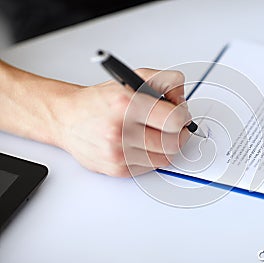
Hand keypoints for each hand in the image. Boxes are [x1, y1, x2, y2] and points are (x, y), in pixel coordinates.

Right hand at [56, 68, 190, 176]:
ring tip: (156, 133)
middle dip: (179, 133)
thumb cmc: (99, 101)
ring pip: (164, 158)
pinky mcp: (116, 169)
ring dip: (166, 145)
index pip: (174, 120)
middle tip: (174, 126)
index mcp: (126, 104)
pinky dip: (152, 156)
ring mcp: (118, 153)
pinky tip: (143, 144)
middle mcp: (120, 131)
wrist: (66, 118)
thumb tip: (182, 99)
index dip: (183, 116)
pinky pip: (150, 167)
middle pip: (173, 143)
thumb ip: (165, 81)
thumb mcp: (132, 78)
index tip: (180, 114)